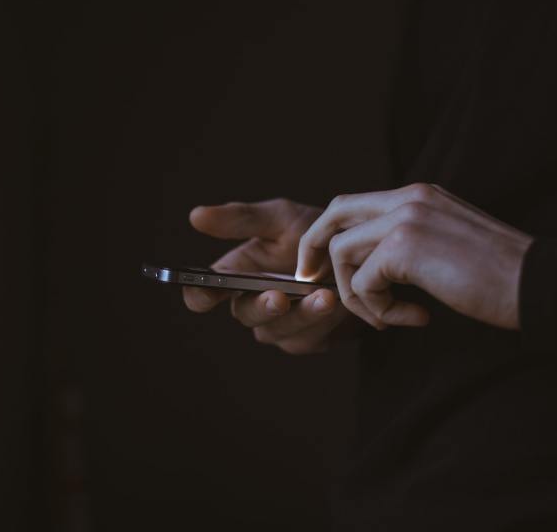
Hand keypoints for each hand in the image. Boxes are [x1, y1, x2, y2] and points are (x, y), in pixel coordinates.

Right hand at [183, 198, 351, 353]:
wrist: (361, 254)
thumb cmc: (314, 233)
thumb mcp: (281, 218)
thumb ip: (242, 219)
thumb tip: (195, 215)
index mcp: (236, 275)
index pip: (203, 293)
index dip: (199, 295)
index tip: (206, 292)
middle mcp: (252, 304)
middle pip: (245, 315)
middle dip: (262, 307)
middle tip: (279, 297)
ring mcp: (279, 326)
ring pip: (278, 330)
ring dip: (302, 315)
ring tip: (325, 296)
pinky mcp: (307, 340)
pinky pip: (309, 338)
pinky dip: (324, 321)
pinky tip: (339, 304)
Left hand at [295, 183, 533, 329]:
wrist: (537, 283)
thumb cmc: (500, 275)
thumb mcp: (448, 244)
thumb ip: (411, 242)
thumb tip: (373, 266)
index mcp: (419, 195)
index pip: (353, 204)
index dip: (329, 234)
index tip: (321, 266)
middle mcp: (409, 197)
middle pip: (334, 214)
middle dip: (314, 249)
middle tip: (311, 282)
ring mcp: (406, 218)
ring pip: (342, 252)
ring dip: (356, 294)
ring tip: (387, 317)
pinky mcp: (405, 247)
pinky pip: (364, 282)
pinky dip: (378, 310)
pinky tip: (413, 318)